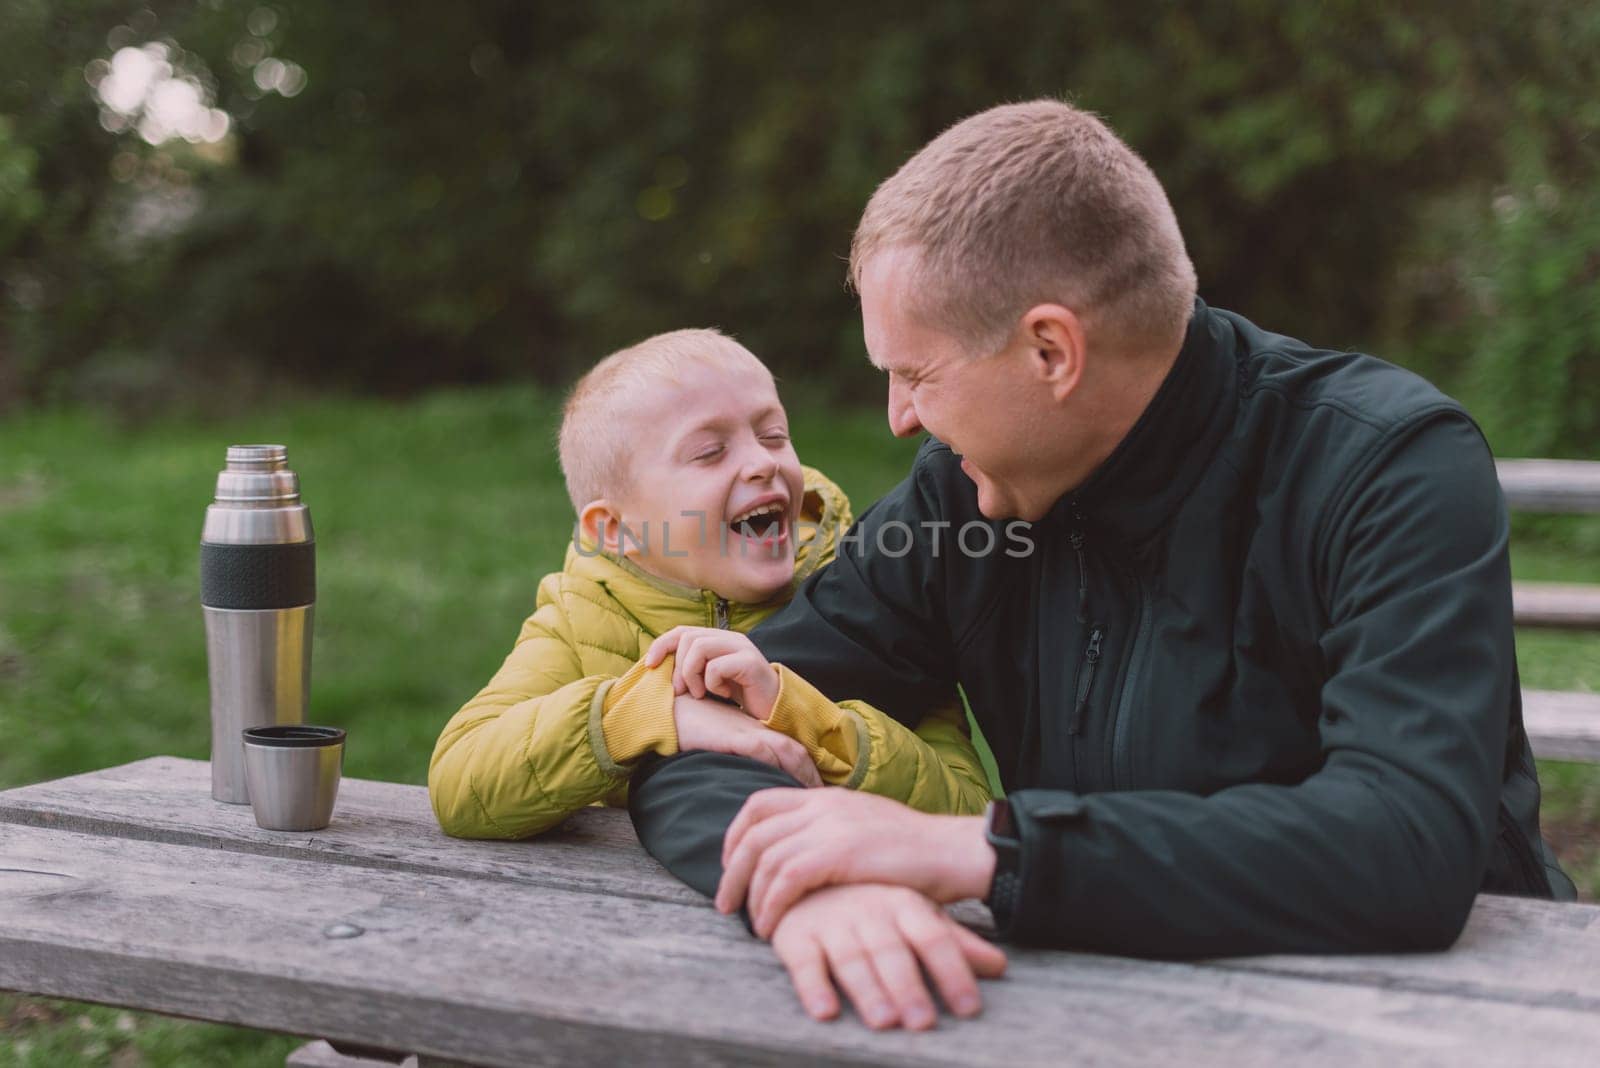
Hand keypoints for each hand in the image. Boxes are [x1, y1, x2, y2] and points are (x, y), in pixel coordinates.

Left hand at [646, 626, 779, 720]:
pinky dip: (711, 684)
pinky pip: (716, 667)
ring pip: (699, 648)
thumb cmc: (740, 698)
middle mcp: (730, 638)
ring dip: (691, 675)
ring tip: (700, 693)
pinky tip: (723, 694)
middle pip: (688, 638)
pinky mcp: (750, 662)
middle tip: (681, 691)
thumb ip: (691, 668)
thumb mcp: (710, 680)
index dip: (661, 645)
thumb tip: (658, 667)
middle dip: (677, 667)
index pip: (682, 631)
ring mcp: (741, 647)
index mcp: (718, 639)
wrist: (775, 710)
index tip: (649, 666)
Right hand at [673, 693, 821, 786]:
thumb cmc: (696, 731)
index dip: (809, 771)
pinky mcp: (735, 737)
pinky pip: (763, 752)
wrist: (673, 713)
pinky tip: (782, 788)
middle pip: (798, 751)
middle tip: (822, 798)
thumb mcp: (725, 745)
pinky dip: (777, 768)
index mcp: (759, 732)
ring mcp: (749, 732)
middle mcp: (759, 731)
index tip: (816, 792)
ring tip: (810, 796)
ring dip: (802, 774)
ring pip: (788, 751)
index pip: (795, 750)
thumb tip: (756, 788)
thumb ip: (742, 759)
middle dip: (813, 775)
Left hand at [716, 788, 994, 936]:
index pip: (760, 804)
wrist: (952, 851)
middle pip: (753, 832)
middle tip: (726, 903)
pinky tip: (771, 926)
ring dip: (750, 895)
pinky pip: (785, 879)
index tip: (731, 865)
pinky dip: (771, 905)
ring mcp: (829, 826)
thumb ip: (832, 833)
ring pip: (764, 858)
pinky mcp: (838, 852)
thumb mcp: (865, 829)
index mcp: (825, 797)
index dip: (735, 835)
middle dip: (732, 870)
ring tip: (751, 923)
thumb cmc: (915, 853)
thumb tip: (804, 856)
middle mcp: (821, 806)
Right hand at [768, 884, 1005, 1029]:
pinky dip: (812, 986)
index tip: (969, 1008)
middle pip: (892, 950)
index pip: (934, 937)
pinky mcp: (795, 936)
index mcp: (903, 903)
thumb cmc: (873, 906)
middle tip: (922, 1021)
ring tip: (884, 1021)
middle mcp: (869, 910)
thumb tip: (1000, 966)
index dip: (952, 971)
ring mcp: (831, 922)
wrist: (806, 877)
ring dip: (867, 990)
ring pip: (851, 958)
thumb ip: (955, 942)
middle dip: (907, 986)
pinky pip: (803, 962)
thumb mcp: (916, 915)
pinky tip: (825, 1011)